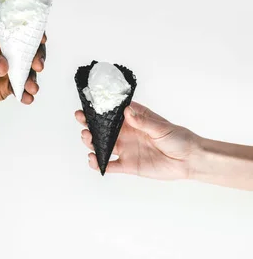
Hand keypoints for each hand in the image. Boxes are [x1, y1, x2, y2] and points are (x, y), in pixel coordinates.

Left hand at [0, 20, 46, 110]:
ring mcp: (9, 66)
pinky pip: (22, 87)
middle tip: (38, 66)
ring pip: (29, 69)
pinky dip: (27, 93)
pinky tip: (27, 98)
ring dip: (33, 77)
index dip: (32, 31)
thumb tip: (4, 66)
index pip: (17, 27)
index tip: (41, 39)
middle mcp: (6, 48)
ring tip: (31, 88)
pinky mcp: (9, 84)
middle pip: (29, 48)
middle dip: (37, 56)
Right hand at [75, 102, 198, 179]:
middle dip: (90, 123)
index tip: (88, 104)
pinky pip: (111, 165)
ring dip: (92, 142)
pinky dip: (100, 164)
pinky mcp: (129, 165)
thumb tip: (128, 111)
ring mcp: (126, 148)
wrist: (189, 161)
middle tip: (82, 120)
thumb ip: (143, 122)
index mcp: (134, 118)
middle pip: (103, 128)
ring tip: (86, 138)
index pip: (114, 111)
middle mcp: (126, 132)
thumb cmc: (178, 138)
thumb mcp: (160, 127)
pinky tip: (93, 160)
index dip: (100, 107)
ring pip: (103, 145)